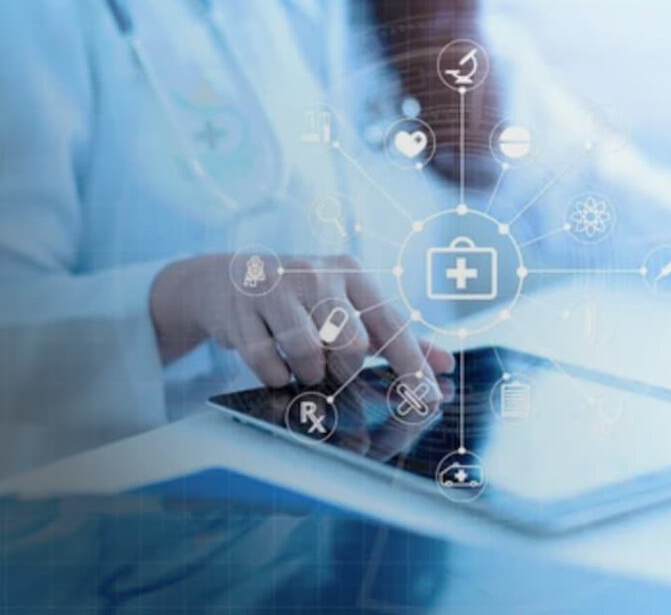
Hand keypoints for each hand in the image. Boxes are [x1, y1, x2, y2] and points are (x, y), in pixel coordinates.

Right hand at [150, 254, 453, 391]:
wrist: (225, 280)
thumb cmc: (301, 298)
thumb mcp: (348, 305)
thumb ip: (394, 336)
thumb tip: (444, 366)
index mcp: (351, 272)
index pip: (391, 324)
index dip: (411, 365)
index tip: (425, 398)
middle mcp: (317, 274)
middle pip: (350, 344)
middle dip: (344, 369)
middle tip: (330, 366)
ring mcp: (276, 288)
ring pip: (308, 353)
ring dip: (307, 373)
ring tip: (300, 363)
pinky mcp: (241, 308)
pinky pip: (267, 362)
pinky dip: (274, 374)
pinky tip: (272, 360)